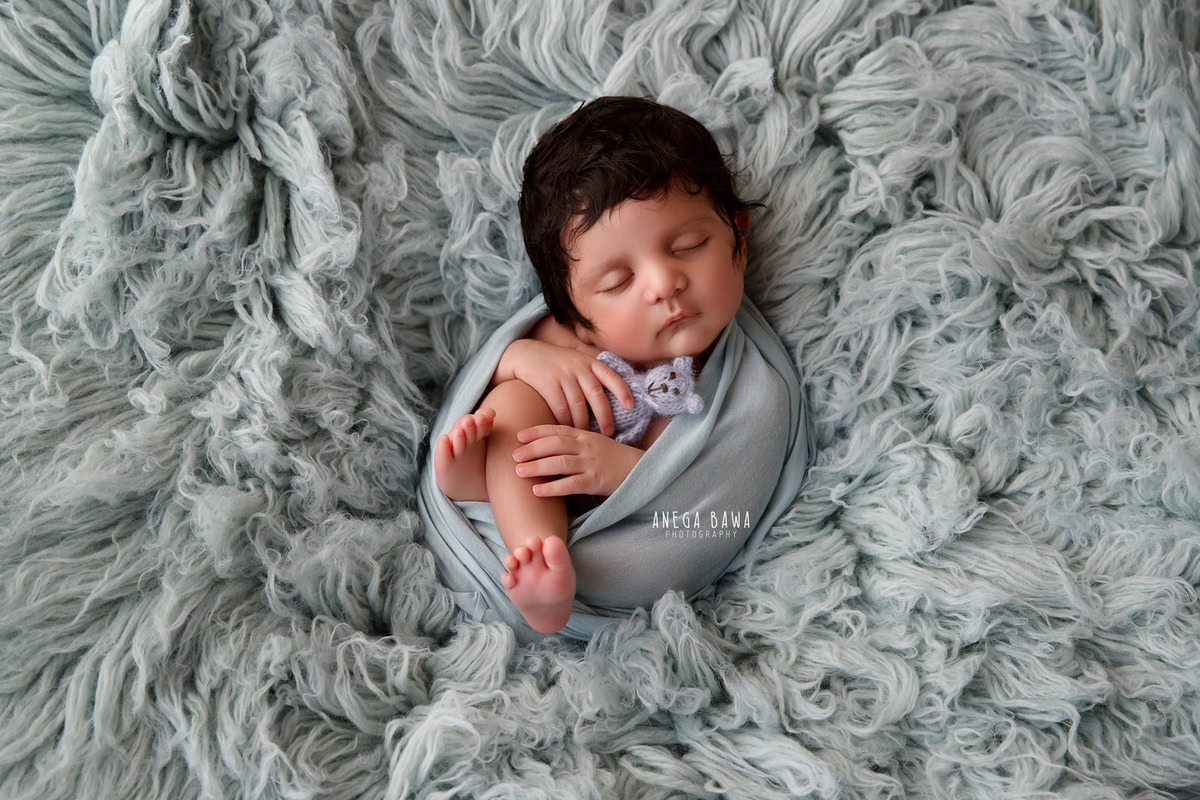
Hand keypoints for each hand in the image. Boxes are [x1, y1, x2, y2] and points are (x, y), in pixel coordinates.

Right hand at [509, 340, 634, 435]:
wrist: (527, 355)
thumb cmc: (557, 363)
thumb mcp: (578, 361)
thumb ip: (593, 374)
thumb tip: (613, 397)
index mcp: (590, 362)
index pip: (611, 376)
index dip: (622, 391)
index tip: (630, 405)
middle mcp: (579, 367)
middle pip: (597, 395)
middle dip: (605, 416)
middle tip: (609, 432)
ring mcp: (563, 375)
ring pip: (578, 405)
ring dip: (584, 423)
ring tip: (587, 434)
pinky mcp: (547, 384)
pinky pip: (560, 408)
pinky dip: (566, 421)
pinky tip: (568, 429)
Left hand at [511, 425, 643, 497]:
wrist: (640, 470)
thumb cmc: (612, 458)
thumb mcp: (594, 444)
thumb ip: (574, 442)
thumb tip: (546, 445)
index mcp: (585, 436)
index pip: (557, 430)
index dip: (537, 432)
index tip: (519, 436)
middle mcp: (587, 447)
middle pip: (555, 444)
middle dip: (532, 449)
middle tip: (514, 455)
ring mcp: (592, 464)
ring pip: (560, 462)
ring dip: (537, 466)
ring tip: (519, 472)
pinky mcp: (596, 482)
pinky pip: (571, 484)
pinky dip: (552, 488)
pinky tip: (537, 491)